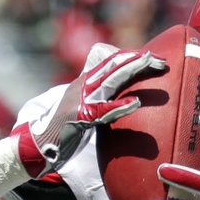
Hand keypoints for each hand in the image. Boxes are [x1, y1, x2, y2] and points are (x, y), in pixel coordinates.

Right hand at [11, 43, 165, 175]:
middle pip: (113, 67)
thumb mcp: (85, 108)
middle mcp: (84, 86)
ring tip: (150, 65)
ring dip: (132, 71)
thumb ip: (100, 100)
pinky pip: (103, 111)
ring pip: (110, 81)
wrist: (39, 143)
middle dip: (138, 60)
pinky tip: (136, 102)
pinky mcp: (80, 117)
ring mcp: (81, 100)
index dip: (132, 58)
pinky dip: (120, 106)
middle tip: (160, 59)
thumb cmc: (64, 128)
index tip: (153, 57)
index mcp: (86, 83)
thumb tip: (122, 99)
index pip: (111, 64)